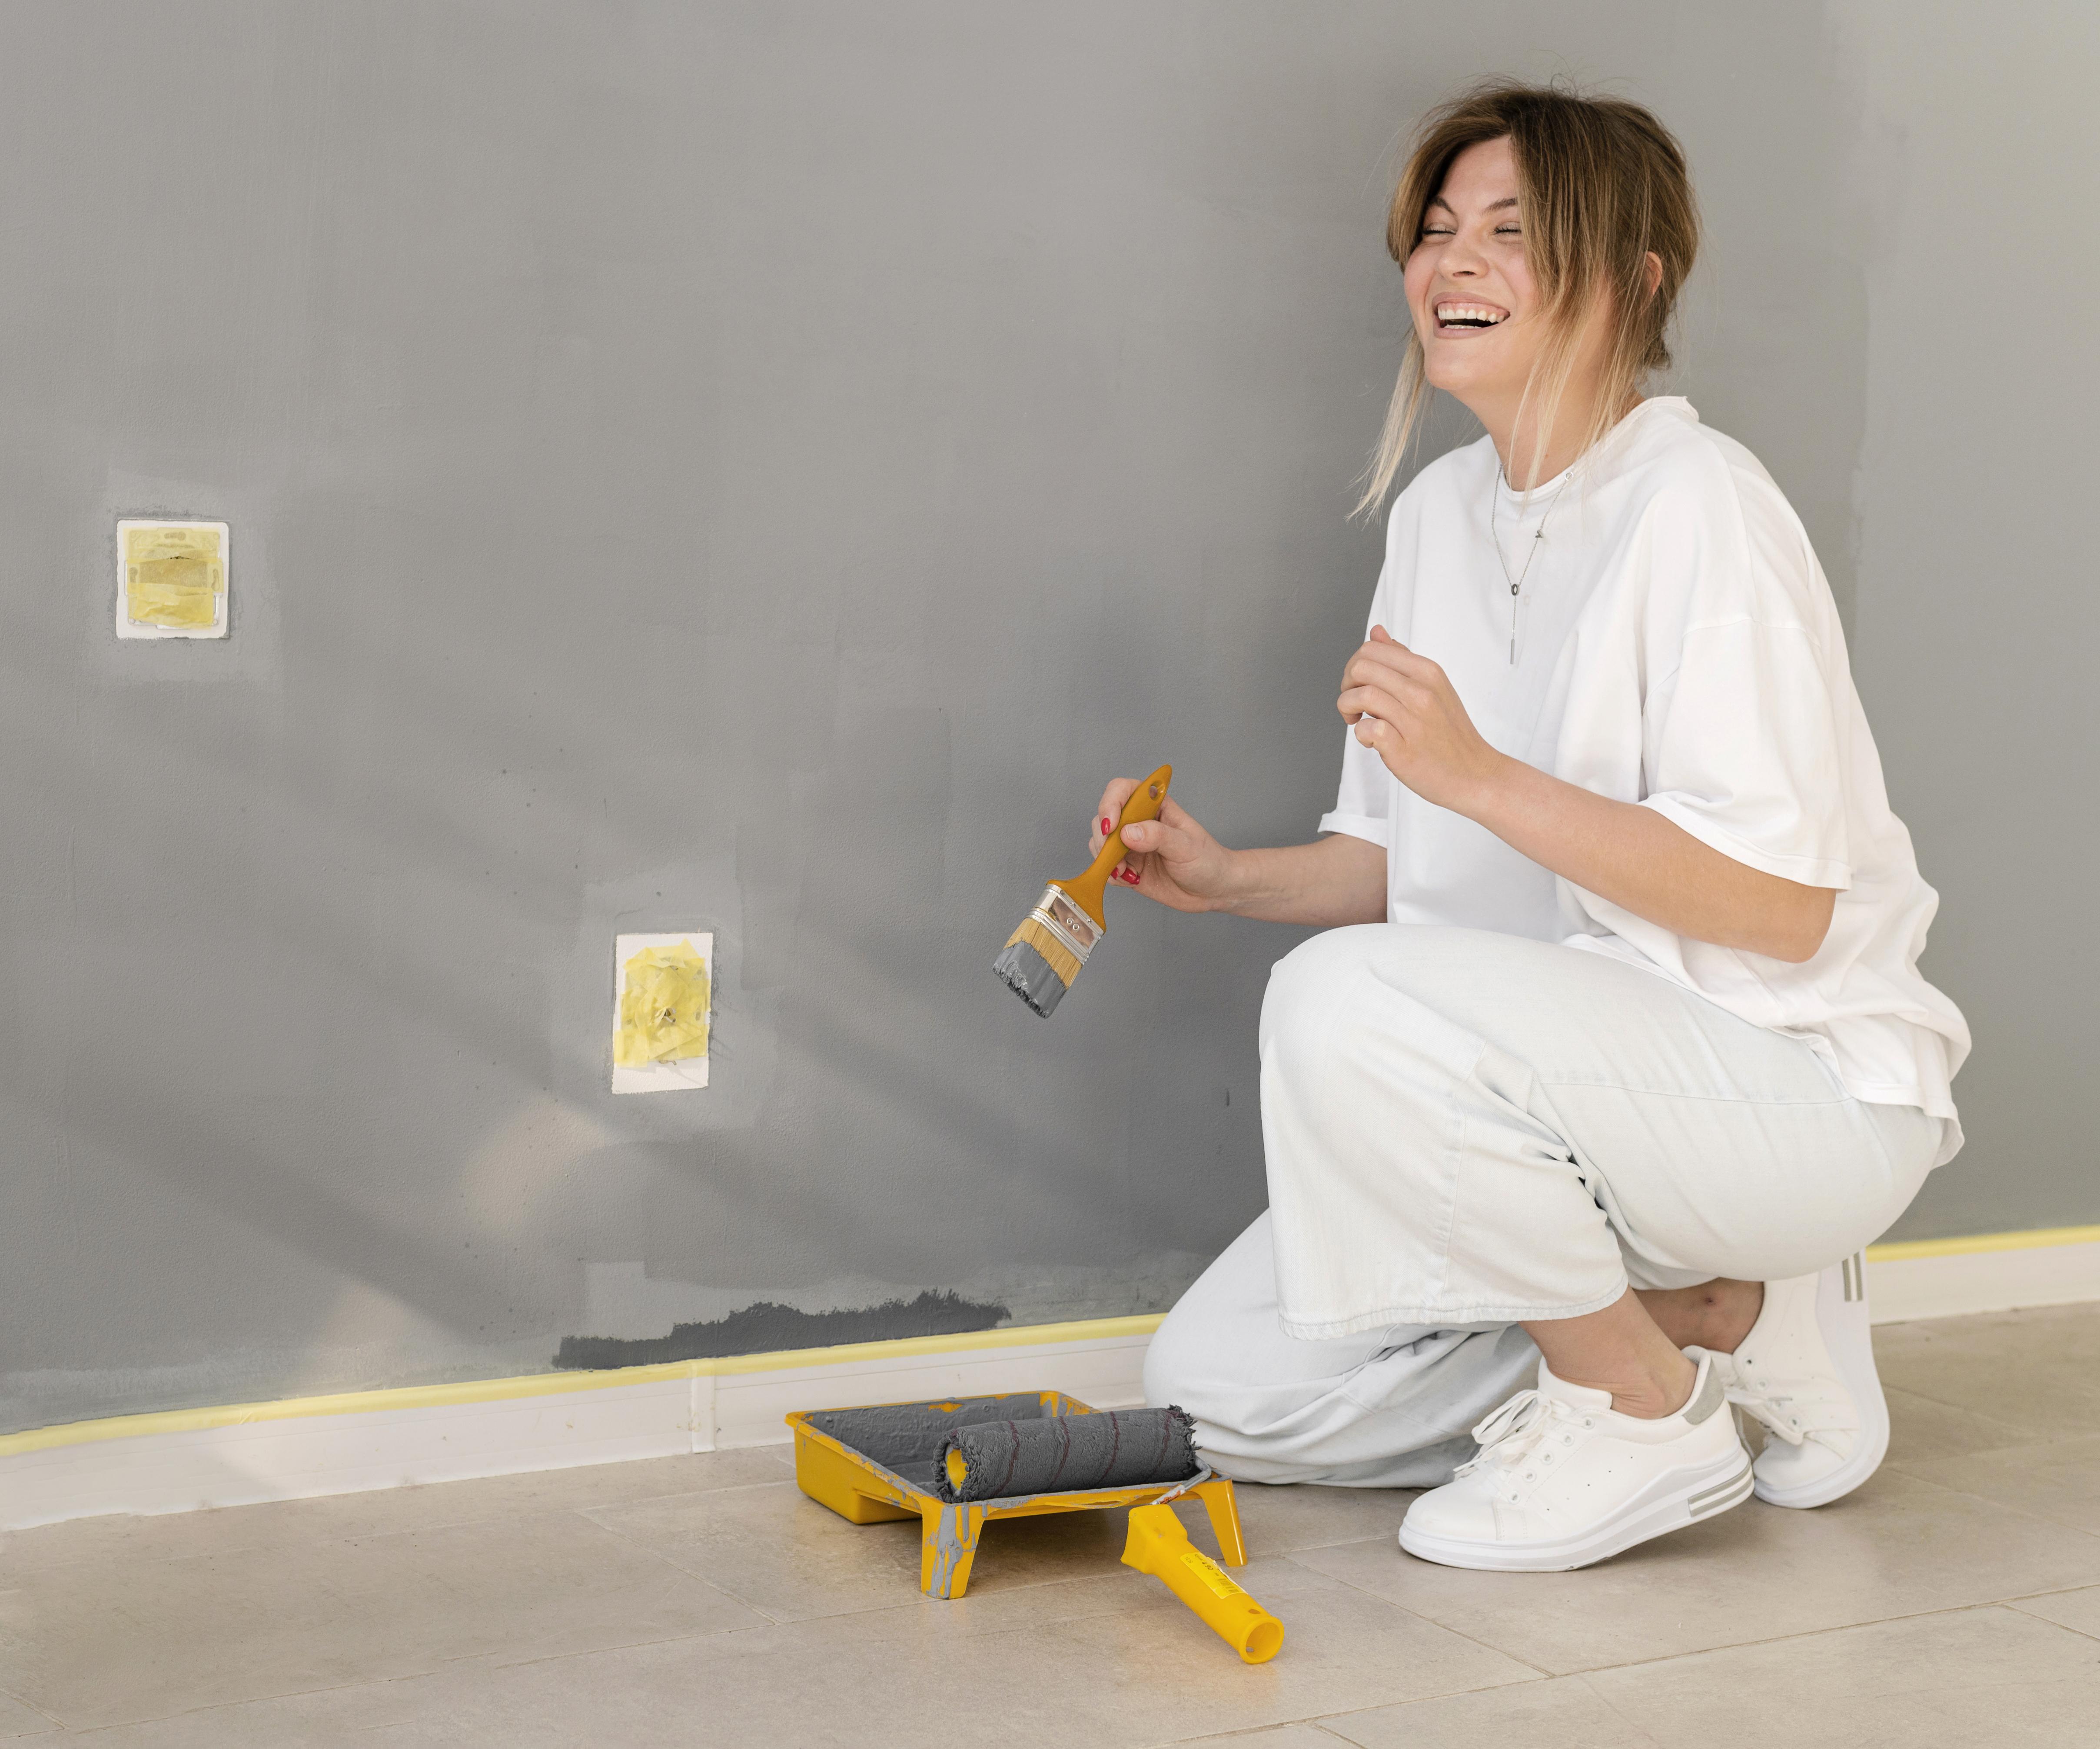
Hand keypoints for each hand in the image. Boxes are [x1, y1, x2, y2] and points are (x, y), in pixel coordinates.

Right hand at [1087, 780, 1236, 913]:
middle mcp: (1139, 821)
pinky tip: (1131, 880)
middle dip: (1105, 838)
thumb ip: (1157, 836)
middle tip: (1118, 857)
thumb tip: (1127, 832)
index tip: (1112, 826)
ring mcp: (1131, 843)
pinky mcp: (1128, 865)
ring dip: (1106, 859)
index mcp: (1155, 805)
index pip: (1122, 790)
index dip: (1110, 804)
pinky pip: (1106, 866)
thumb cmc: (1207, 861)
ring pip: (1100, 842)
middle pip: (1104, 817)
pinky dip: (1111, 874)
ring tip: (1127, 872)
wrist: (1214, 890)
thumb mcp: (1186, 846)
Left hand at [1337, 625, 1508, 814]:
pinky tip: (1370, 740)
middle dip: (1346, 684)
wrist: (1475, 774)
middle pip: (1361, 667)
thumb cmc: (1449, 733)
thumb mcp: (1433, 686)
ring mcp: (1414, 721)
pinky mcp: (1404, 750)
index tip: (1359, 685)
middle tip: (1354, 704)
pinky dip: (1360, 733)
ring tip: (1357, 720)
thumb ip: (1402, 659)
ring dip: (1348, 708)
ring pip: (1361, 695)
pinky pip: (1368, 729)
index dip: (1354, 665)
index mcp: (1427, 671)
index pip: (1372, 649)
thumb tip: (1376, 632)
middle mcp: (1422, 692)